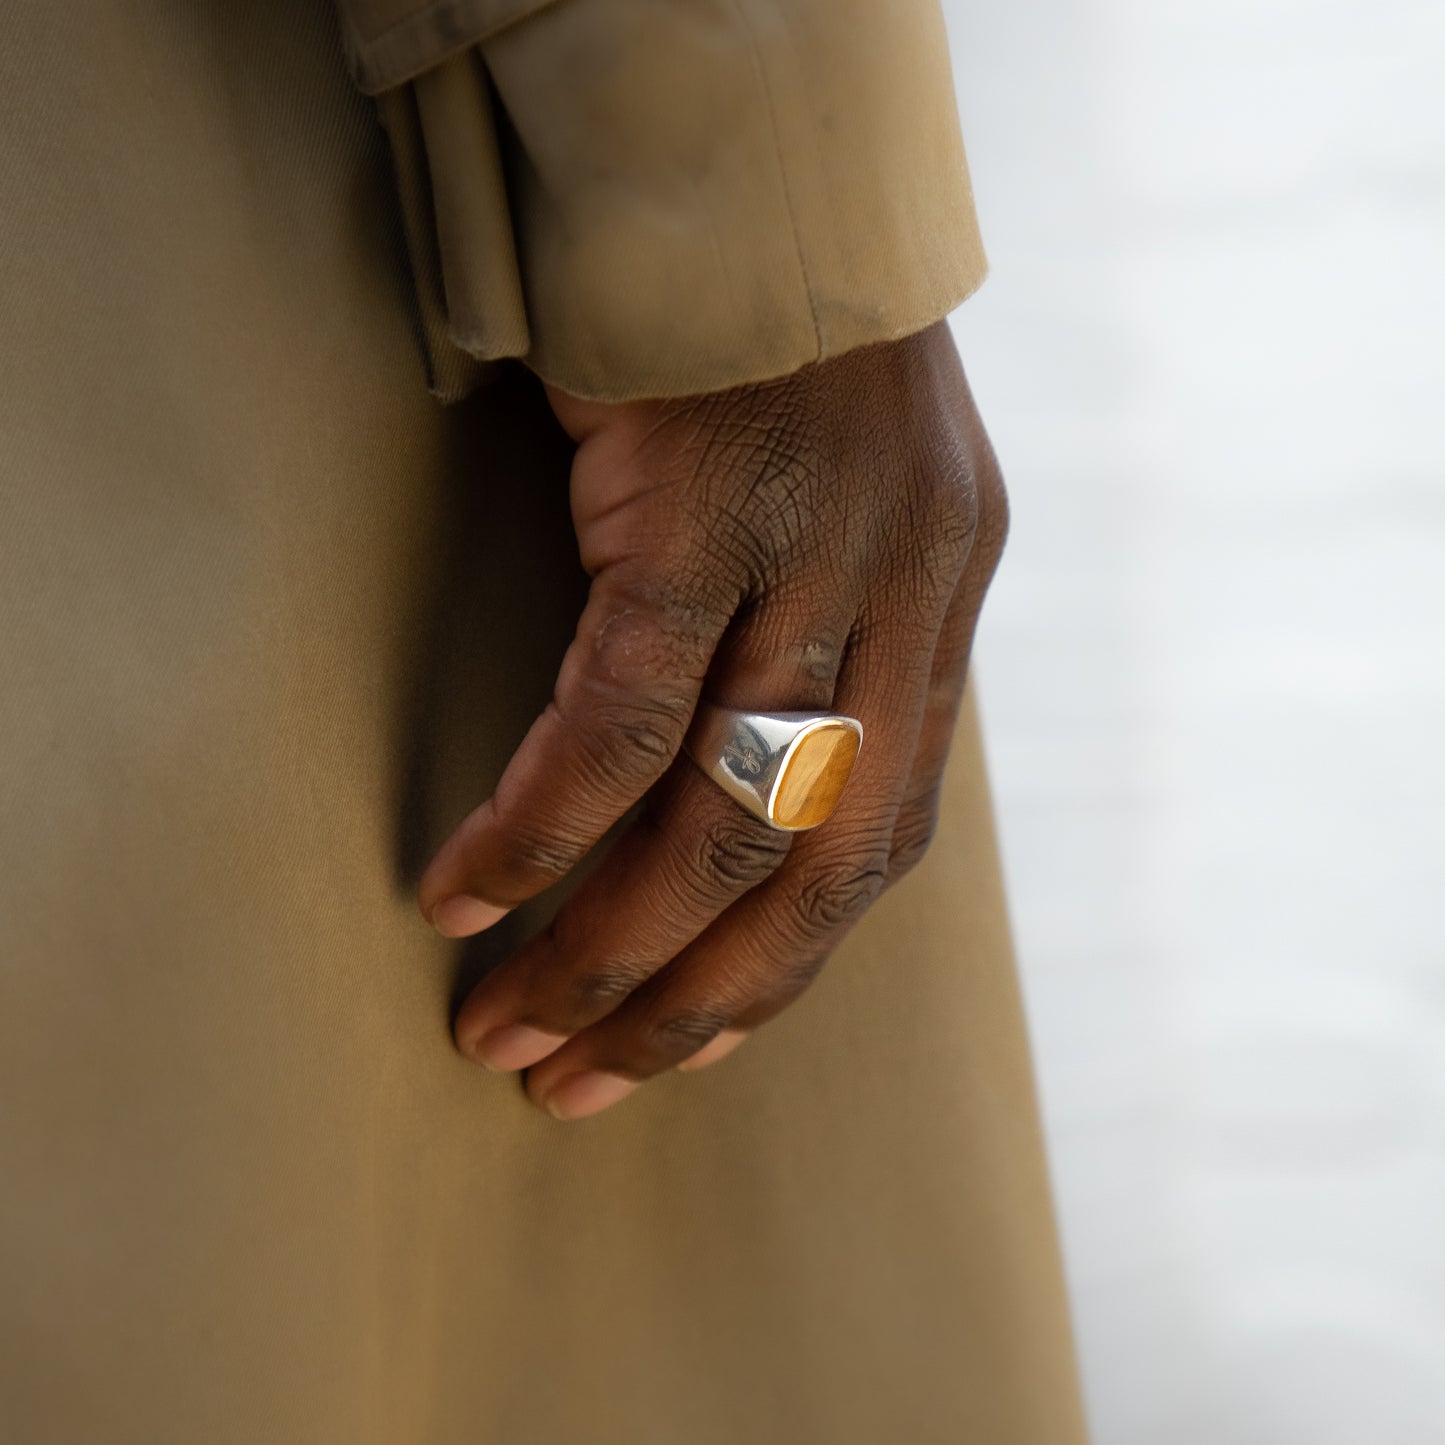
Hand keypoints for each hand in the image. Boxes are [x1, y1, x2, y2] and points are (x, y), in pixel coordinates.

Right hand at [418, 320, 1006, 1117]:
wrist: (756, 186)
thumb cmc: (784, 361)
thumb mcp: (852, 511)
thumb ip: (835, 644)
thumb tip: (763, 785)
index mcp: (939, 613)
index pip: (884, 845)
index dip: (786, 969)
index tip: (692, 1048)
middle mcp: (902, 602)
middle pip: (813, 864)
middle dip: (693, 998)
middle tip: (582, 1082)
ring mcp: (812, 562)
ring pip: (724, 815)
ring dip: (610, 946)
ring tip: (513, 1030)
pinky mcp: (705, 514)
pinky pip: (621, 715)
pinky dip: (539, 824)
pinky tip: (461, 889)